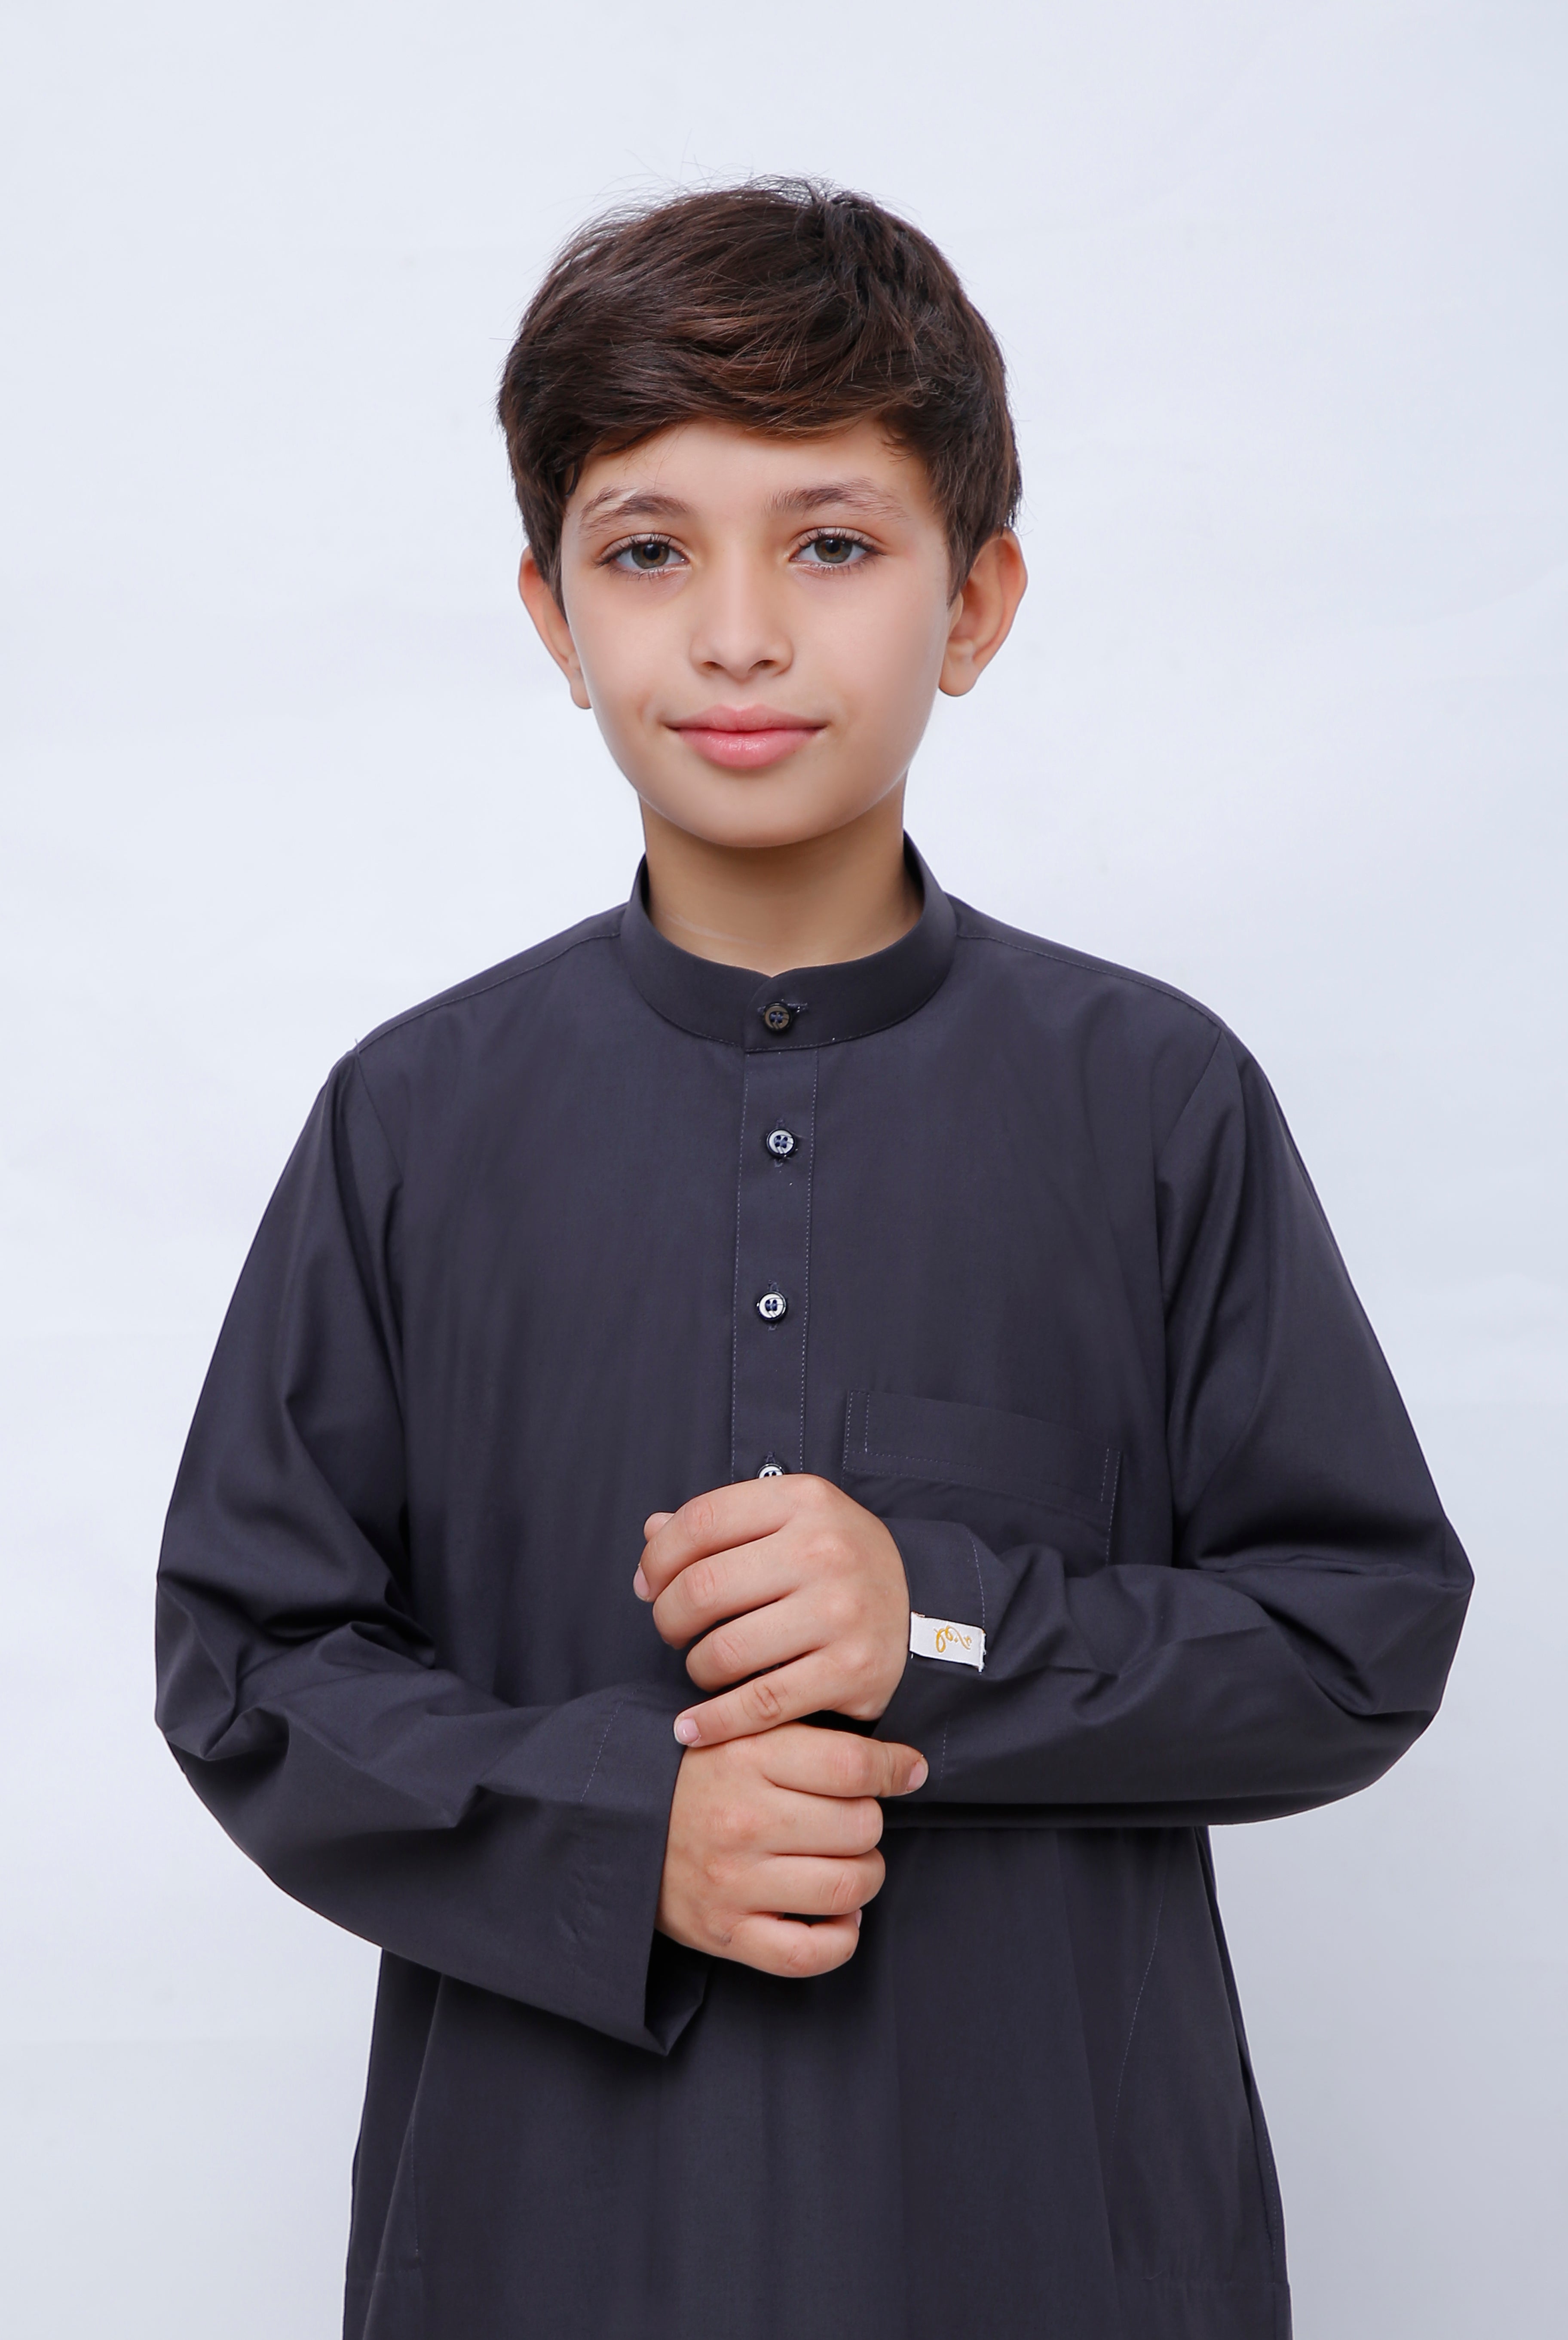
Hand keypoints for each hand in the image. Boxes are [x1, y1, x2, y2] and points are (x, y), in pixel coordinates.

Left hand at [636, 1476, 910, 1746]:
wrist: (926, 1607)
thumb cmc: (837, 1563)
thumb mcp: (791, 1521)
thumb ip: (722, 1525)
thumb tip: (651, 1532)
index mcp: (804, 1500)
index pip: (701, 1521)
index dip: (658, 1558)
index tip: (649, 1586)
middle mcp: (824, 1551)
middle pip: (702, 1589)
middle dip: (667, 1618)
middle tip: (671, 1632)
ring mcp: (841, 1613)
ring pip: (724, 1652)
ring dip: (695, 1668)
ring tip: (701, 1667)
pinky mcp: (852, 1671)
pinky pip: (760, 1705)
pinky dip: (716, 1723)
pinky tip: (693, 1727)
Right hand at [657, 1722, 927, 1975]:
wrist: (615, 1825)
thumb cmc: (697, 1777)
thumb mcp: (743, 1734)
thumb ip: (811, 1738)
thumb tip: (902, 1765)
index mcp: (748, 1758)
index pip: (852, 1765)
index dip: (894, 1769)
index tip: (906, 1772)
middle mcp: (743, 1820)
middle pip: (860, 1827)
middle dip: (869, 1824)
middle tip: (850, 1822)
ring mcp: (734, 1882)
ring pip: (846, 1887)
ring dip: (863, 1878)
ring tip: (846, 1865)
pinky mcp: (727, 1934)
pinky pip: (811, 1953)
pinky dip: (841, 1938)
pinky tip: (838, 1916)